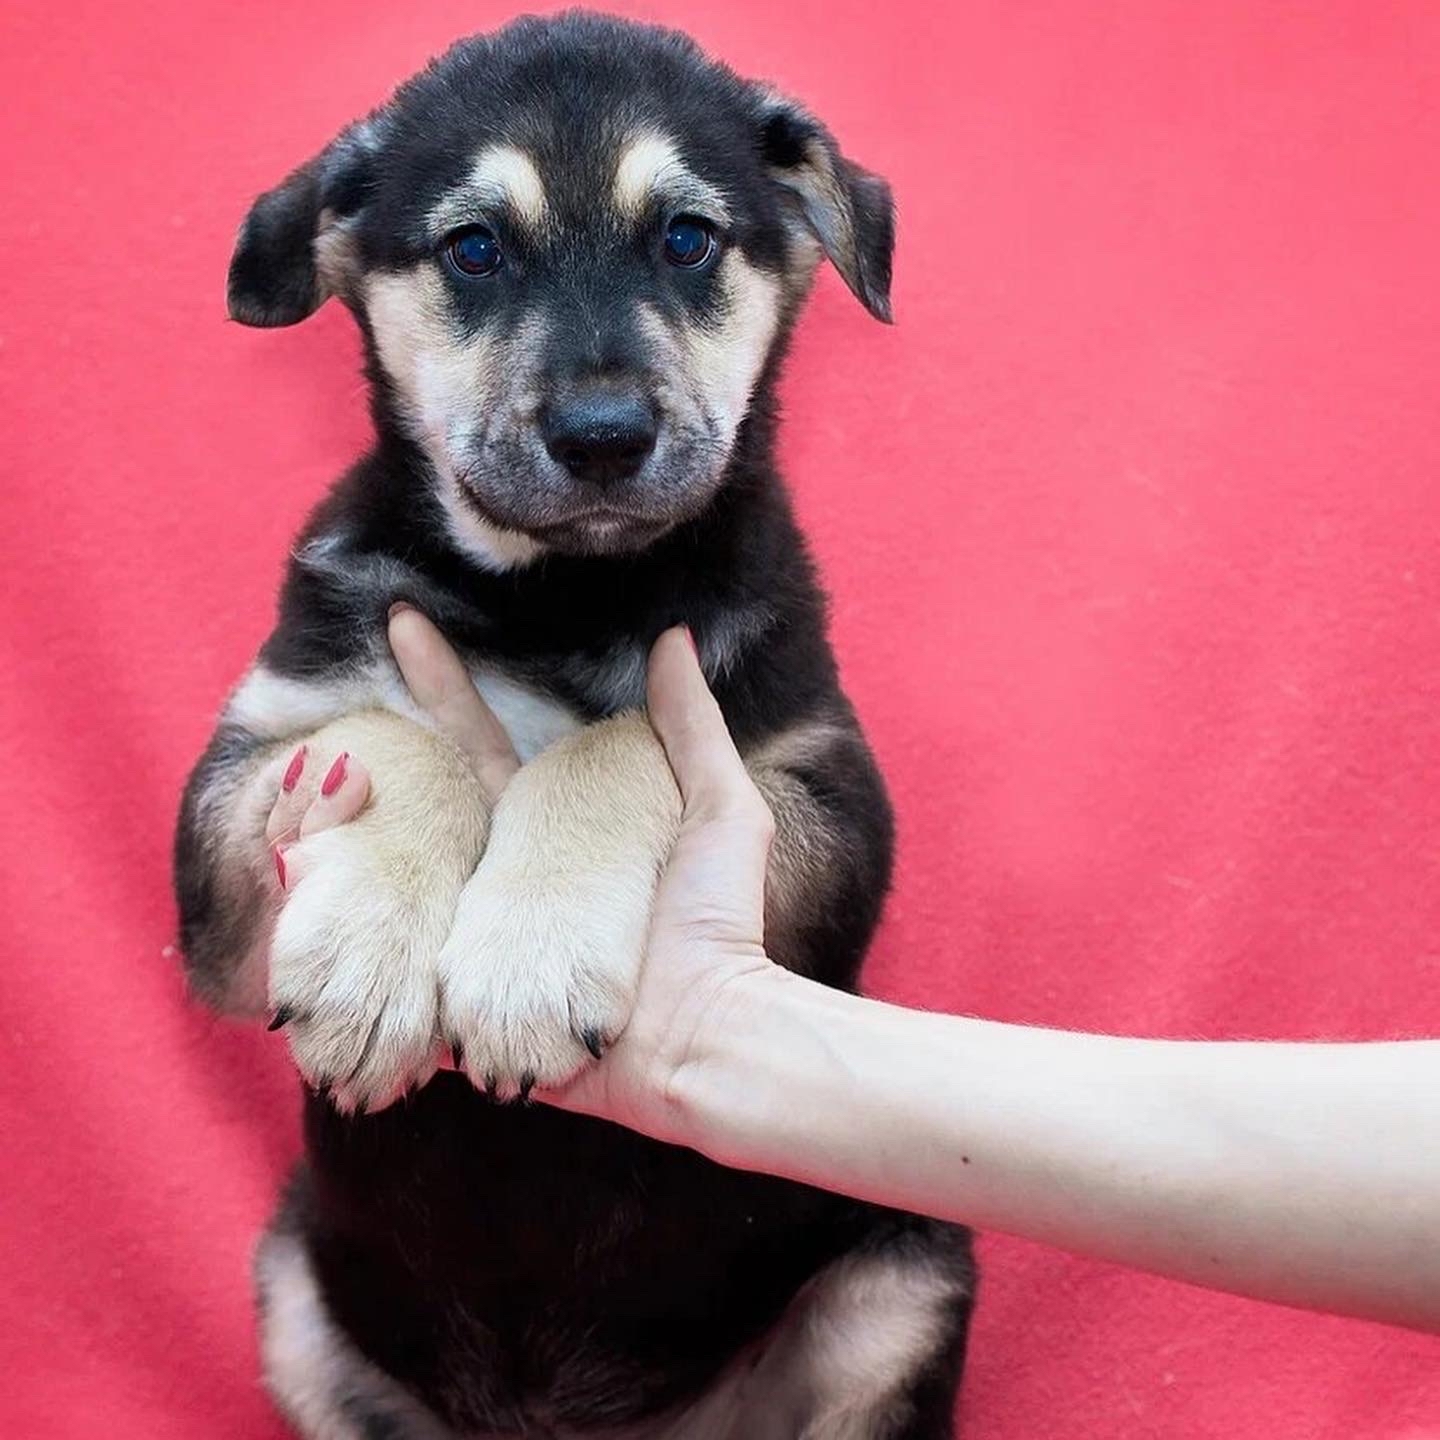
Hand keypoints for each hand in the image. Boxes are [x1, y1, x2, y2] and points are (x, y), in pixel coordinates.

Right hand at [264, 612, 779, 1137]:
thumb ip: (692, 727)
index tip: (404, 621)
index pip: (478, 749)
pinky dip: (340, 937)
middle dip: (359, 769)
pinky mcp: (462, 1004)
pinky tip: (294, 894)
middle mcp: (505, 883)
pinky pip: (387, 969)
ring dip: (333, 843)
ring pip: (387, 886)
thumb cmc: (718, 924)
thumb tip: (673, 639)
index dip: (441, 687)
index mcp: (553, 832)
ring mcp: (477, 943)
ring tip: (286, 799)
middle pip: (418, 812)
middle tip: (308, 727)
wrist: (709, 1033)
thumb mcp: (719, 810)